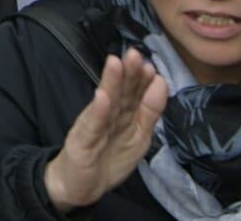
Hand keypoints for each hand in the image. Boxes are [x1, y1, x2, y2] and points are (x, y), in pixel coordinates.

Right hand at [43, 49, 166, 212]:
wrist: (79, 185)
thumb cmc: (107, 158)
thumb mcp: (137, 136)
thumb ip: (149, 111)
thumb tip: (160, 82)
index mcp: (122, 115)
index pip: (134, 93)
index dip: (141, 80)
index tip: (150, 64)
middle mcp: (107, 116)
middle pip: (119, 93)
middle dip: (127, 74)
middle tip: (134, 54)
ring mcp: (93, 126)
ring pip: (105, 103)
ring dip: (110, 83)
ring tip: (115, 64)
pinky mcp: (81, 141)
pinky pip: (92, 125)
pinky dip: (98, 111)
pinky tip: (101, 97)